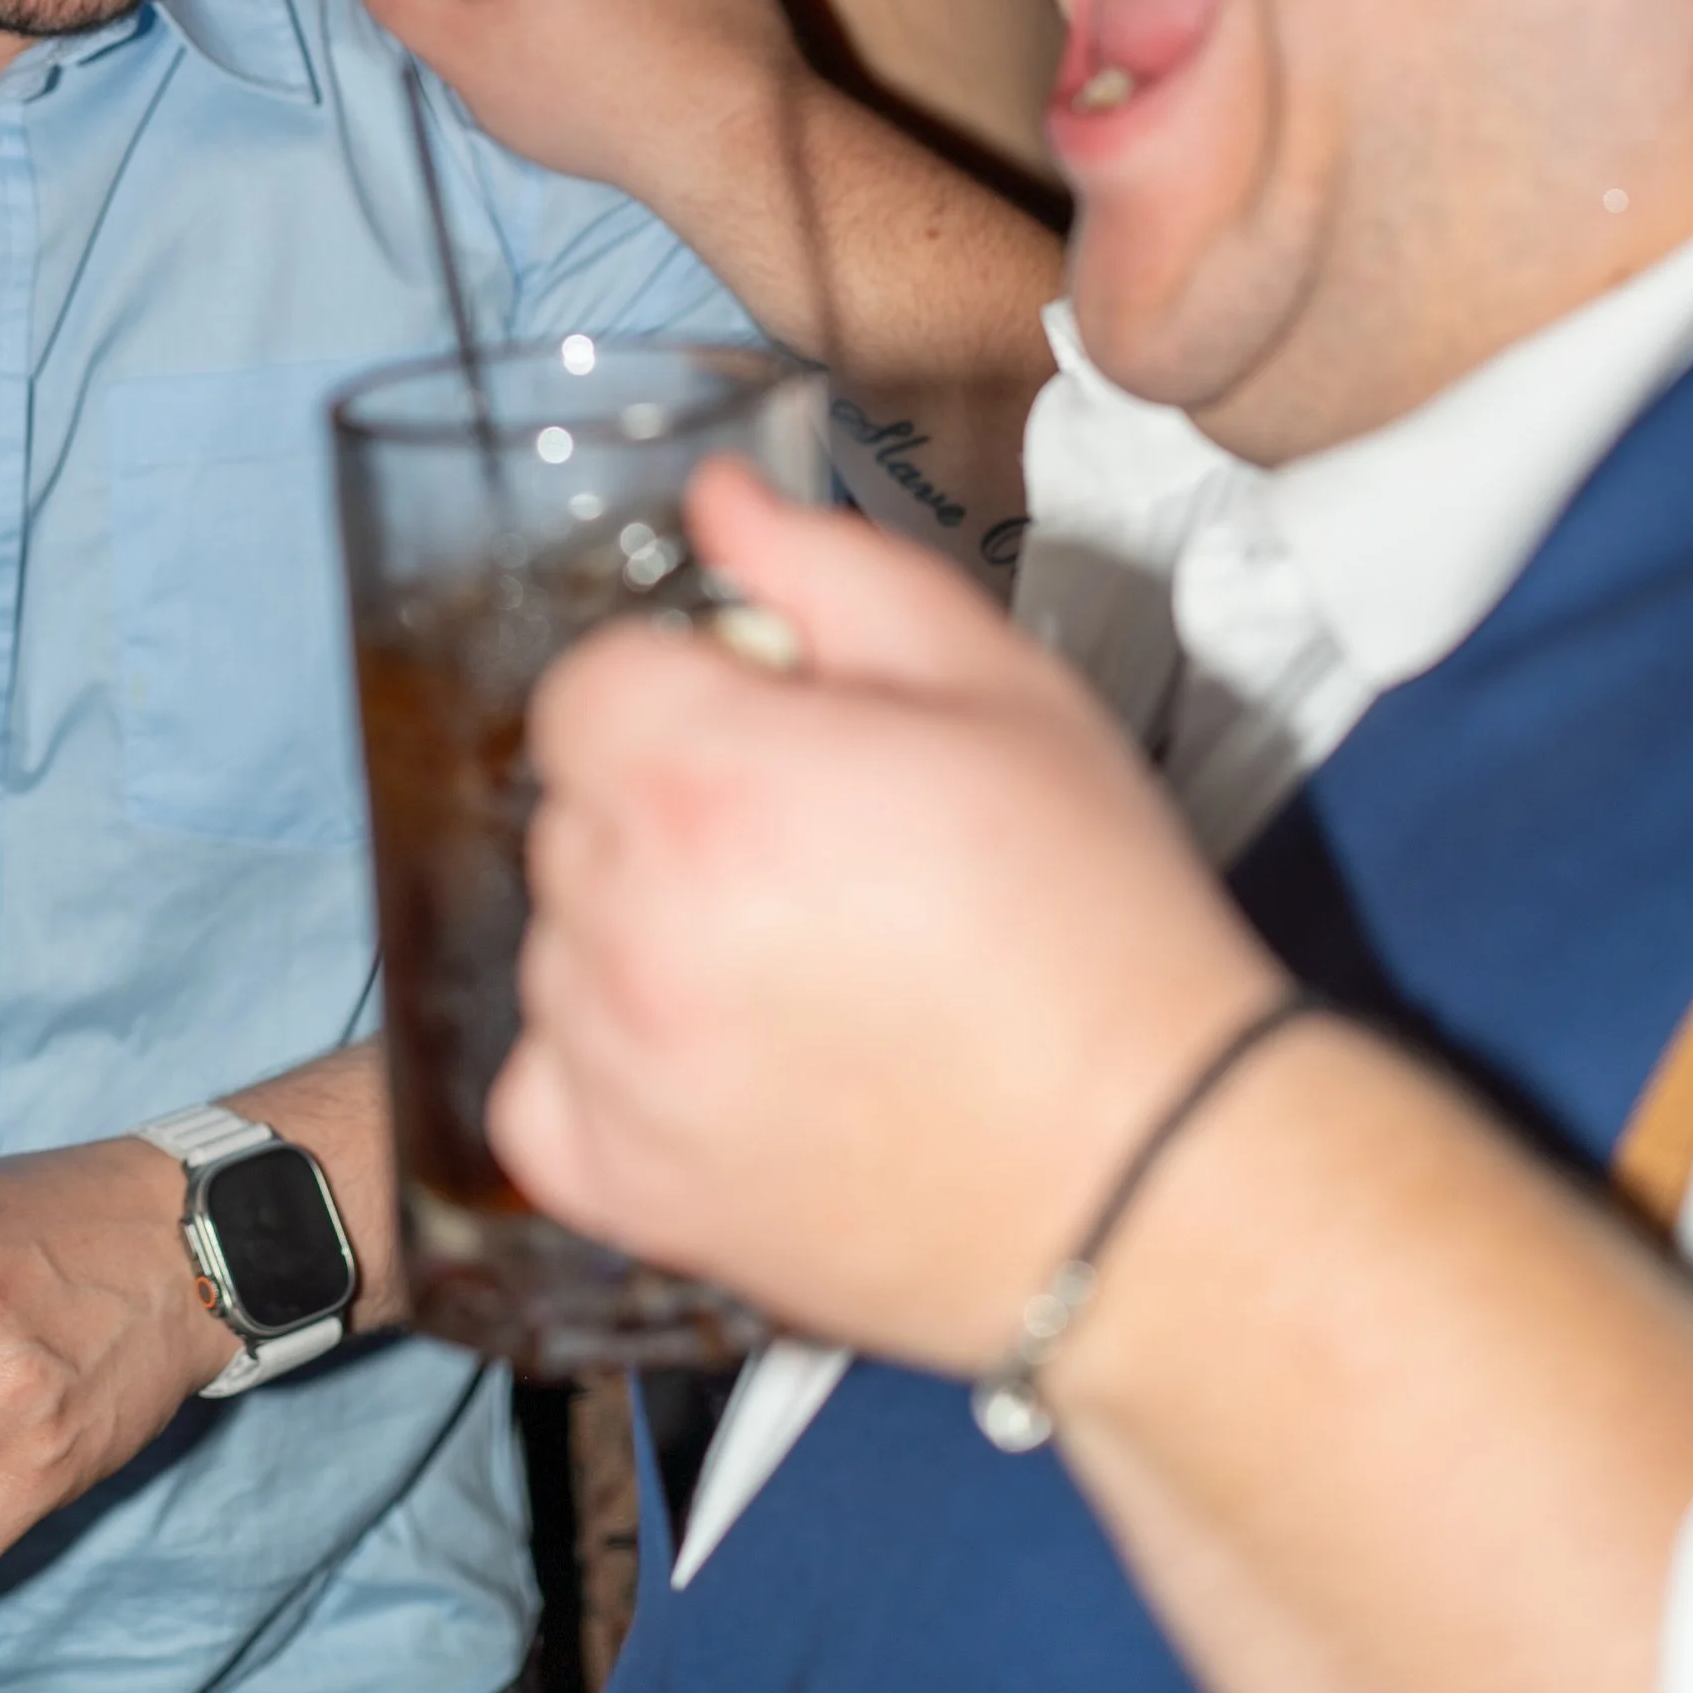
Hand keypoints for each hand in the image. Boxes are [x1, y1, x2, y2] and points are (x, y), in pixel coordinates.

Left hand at [488, 460, 1279, 1372]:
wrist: (1151, 1179)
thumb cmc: (1094, 929)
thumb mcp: (994, 683)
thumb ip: (829, 566)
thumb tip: (720, 503)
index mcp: (704, 778)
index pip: (589, 683)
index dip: (690, 688)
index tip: (779, 729)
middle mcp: (630, 922)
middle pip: (577, 806)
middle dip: (671, 799)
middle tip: (820, 844)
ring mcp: (615, 1066)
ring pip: (561, 938)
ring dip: (642, 928)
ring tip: (801, 960)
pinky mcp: (624, 1189)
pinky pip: (542, 1087)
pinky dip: (606, 1066)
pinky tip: (726, 1052)